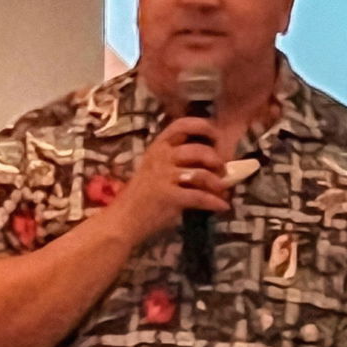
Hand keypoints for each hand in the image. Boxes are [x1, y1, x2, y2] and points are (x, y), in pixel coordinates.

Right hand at [109, 116, 232, 243]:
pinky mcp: (169, 197)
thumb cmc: (142, 195)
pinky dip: (214, 202)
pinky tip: (222, 207)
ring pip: (201, 173)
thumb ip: (177, 161)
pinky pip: (199, 197)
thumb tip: (213, 161)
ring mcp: (164, 177)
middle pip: (198, 150)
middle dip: (216, 160)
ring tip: (223, 191)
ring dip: (218, 183)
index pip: (182, 125)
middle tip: (223, 170)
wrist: (122, 220)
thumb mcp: (155, 169)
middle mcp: (160, 158)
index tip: (217, 136)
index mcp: (157, 147)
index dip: (204, 126)